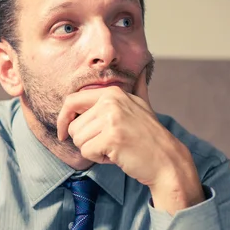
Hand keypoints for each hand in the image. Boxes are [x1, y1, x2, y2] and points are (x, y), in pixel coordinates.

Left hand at [56, 67, 204, 212]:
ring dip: (93, 151)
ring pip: (78, 140)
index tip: (63, 134)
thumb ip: (138, 87)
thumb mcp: (143, 105)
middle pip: (73, 126)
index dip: (63, 119)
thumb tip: (141, 69)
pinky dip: (99, 159)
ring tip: (114, 148)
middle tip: (108, 143)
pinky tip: (116, 156)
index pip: (71, 101)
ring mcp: (112, 118)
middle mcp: (111, 101)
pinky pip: (87, 152)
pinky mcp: (112, 137)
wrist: (166, 160)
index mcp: (112, 93)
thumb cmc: (150, 137)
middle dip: (85, 141)